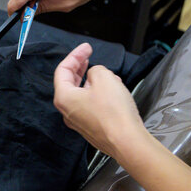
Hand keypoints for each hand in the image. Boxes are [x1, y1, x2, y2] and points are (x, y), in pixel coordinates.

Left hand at [53, 43, 145, 158]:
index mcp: (64, 97)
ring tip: (107, 74)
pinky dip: (97, 94)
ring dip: (92, 81)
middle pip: (69, 83)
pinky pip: (90, 106)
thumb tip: (95, 75)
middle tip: (87, 56)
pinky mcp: (91, 128)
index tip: (87, 48)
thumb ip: (95, 70)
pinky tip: (111, 91)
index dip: (75, 55)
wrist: (128, 142)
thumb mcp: (104, 78)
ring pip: (81, 94)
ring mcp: (78, 121)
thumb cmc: (114, 112)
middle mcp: (67, 111)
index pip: (63, 70)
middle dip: (79, 67)